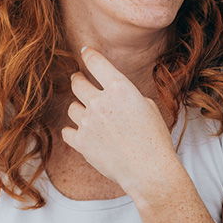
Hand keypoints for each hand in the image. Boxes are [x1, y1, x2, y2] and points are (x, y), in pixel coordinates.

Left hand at [62, 47, 179, 195]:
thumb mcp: (148, 107)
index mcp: (120, 88)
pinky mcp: (81, 142)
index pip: (96, 62)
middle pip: (77, 82)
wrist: (149, 170)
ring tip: (88, 114)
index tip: (85, 52)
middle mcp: (100, 101)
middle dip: (78, 80)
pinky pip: (67, 130)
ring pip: (72, 107)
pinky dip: (73, 131)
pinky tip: (82, 132)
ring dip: (79, 108)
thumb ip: (127, 96)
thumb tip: (114, 96)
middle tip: (79, 80)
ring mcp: (88, 122)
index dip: (89, 54)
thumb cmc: (154, 139)